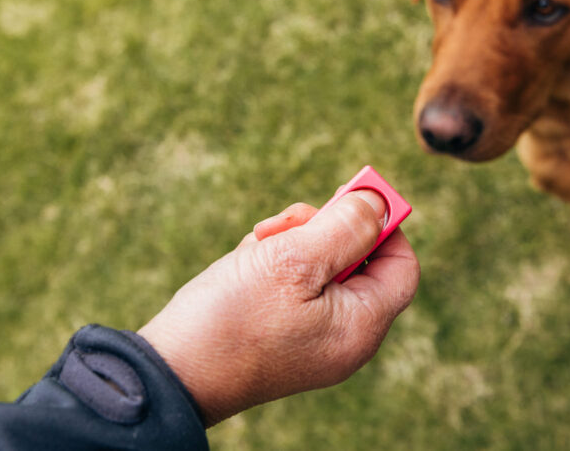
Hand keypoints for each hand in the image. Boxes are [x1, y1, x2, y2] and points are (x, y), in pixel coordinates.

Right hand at [137, 190, 419, 425]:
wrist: (169, 373)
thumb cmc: (233, 318)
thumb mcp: (294, 259)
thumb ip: (345, 227)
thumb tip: (380, 203)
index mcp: (361, 326)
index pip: (400, 263)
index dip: (382, 223)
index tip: (349, 196)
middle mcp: (344, 337)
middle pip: (358, 260)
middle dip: (322, 230)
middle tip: (283, 225)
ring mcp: (312, 338)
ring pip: (320, 266)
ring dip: (290, 243)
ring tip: (255, 247)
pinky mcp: (281, 334)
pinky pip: (293, 285)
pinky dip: (271, 264)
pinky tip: (243, 265)